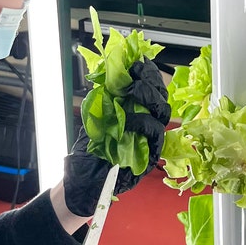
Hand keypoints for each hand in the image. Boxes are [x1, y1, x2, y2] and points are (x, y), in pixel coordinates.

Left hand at [63, 59, 170, 216]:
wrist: (83, 180)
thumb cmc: (88, 151)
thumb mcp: (95, 116)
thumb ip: (105, 96)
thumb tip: (110, 70)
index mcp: (137, 111)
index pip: (152, 87)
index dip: (148, 73)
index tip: (136, 63)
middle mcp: (147, 123)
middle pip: (161, 96)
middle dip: (149, 81)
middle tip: (133, 76)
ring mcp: (150, 139)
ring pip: (162, 111)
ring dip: (146, 96)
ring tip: (129, 92)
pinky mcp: (150, 154)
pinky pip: (154, 133)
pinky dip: (141, 121)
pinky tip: (127, 118)